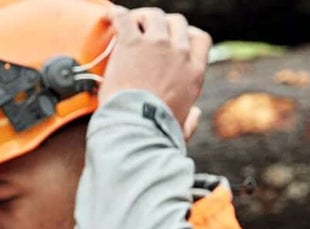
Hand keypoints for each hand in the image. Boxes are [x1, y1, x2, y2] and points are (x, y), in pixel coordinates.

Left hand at [102, 6, 210, 138]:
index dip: (186, 34)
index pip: (200, 38)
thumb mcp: (181, 129)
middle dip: (162, 24)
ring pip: (154, 16)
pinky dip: (118, 15)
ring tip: (129, 24)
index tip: (173, 38)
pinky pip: (125, 19)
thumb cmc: (155, 133)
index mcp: (195, 71)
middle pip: (177, 22)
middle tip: (145, 31)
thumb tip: (195, 114)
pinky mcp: (132, 45)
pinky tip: (110, 14)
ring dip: (142, 17)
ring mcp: (157, 45)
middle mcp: (180, 53)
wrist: (135, 129)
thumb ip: (190, 120)